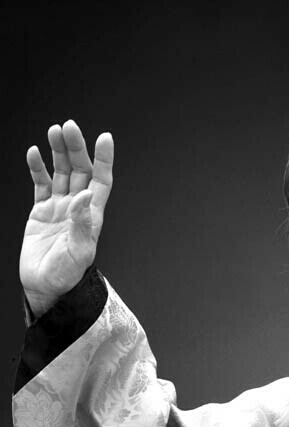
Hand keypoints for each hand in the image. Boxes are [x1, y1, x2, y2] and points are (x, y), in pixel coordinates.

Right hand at [20, 120, 113, 317]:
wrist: (45, 288)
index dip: (104, 160)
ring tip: (53, 132)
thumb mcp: (78, 252)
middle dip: (76, 148)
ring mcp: (58, 208)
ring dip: (58, 152)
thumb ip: (81, 224)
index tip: (105, 138)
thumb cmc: (66, 276)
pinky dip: (37, 168)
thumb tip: (83, 196)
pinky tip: (34, 153)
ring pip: (61, 172)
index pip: (101, 181)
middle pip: (80, 170)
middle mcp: (77, 208)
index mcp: (91, 216)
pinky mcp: (40, 211)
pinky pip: (41, 184)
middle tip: (69, 127)